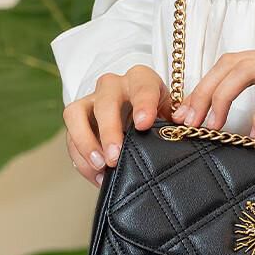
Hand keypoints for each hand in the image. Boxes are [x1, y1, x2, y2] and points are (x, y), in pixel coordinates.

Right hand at [62, 65, 169, 186]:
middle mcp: (114, 85)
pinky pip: (70, 136)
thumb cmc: (158, 112)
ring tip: (101, 165)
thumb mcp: (172, 112)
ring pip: (76, 113)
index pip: (142, 87)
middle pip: (105, 102)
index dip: (143, 104)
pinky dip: (81, 158)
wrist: (139, 112)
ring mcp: (91, 100)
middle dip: (109, 130)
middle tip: (115, 156)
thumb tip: (184, 123)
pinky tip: (97, 174)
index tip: (144, 124)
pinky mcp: (78, 117)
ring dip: (85, 142)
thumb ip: (178, 118)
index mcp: (141, 80)